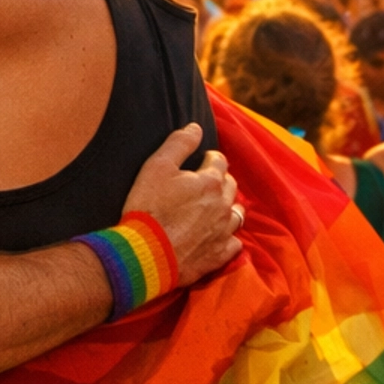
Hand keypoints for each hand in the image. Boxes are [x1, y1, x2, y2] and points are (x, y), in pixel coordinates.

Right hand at [122, 122, 242, 286]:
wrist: (146, 254)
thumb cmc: (149, 208)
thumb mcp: (157, 166)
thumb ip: (179, 143)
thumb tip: (195, 128)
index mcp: (210, 181)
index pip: (219, 161)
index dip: (210, 158)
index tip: (201, 160)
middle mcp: (222, 205)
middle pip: (231, 185)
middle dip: (221, 180)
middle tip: (205, 182)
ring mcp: (223, 231)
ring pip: (237, 214)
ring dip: (228, 207)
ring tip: (215, 208)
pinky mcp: (218, 255)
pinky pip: (235, 244)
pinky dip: (229, 237)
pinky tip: (219, 236)